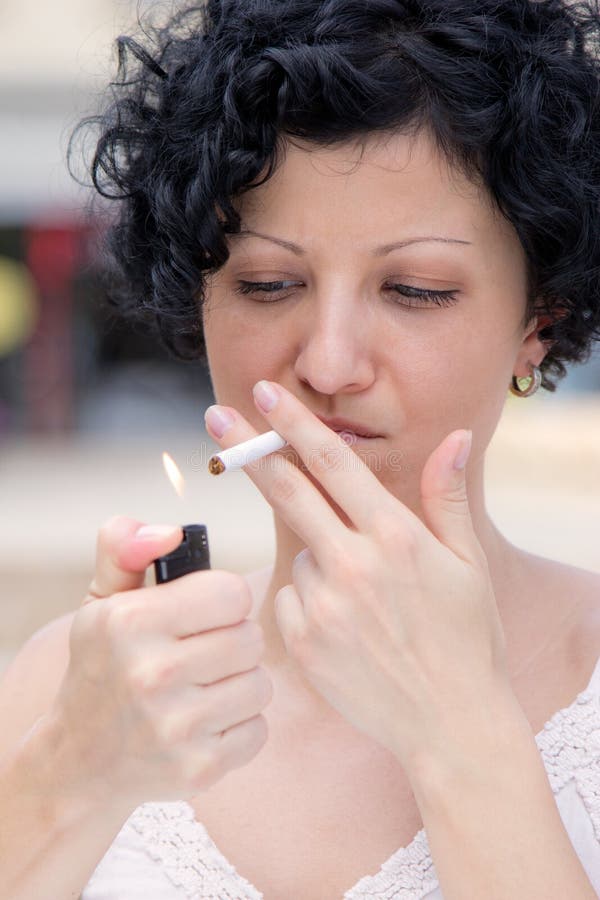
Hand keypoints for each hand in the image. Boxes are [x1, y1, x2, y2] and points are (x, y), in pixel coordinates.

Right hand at [51, 516, 271, 806]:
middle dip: (234, 641)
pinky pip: (259, 730)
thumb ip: (125, 547)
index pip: (232, 593)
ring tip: (204, 687)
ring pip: (260, 685)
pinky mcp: (198, 769)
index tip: (202, 614)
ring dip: (239, 684)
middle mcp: (150, 674)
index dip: (223, 600)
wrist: (79, 761)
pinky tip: (206, 723)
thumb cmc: (104, 666)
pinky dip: (240, 726)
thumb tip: (171, 533)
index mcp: (129, 622)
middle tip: (203, 653)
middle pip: (251, 638)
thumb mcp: (101, 601)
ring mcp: (175, 727)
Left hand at [205, 381, 515, 775]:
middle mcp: (352, 563)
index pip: (333, 462)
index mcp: (394, 535)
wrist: (451, 723)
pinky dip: (309, 600)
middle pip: (287, 490)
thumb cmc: (467, 638)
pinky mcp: (303, 641)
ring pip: (301, 553)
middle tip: (216, 414)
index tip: (265, 392)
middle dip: (248, 447)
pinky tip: (347, 627)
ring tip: (368, 600)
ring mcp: (323, 604)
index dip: (295, 422)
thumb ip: (447, 496)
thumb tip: (456, 438)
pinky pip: (291, 598)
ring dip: (321, 557)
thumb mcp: (468, 563)